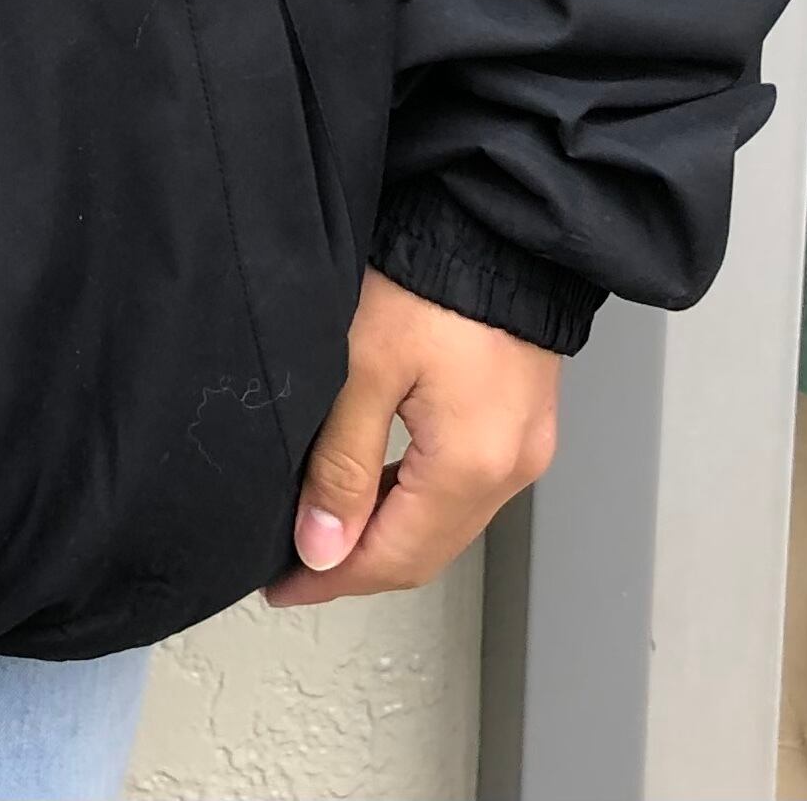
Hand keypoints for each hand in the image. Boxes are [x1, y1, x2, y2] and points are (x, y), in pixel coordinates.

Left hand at [264, 266, 558, 605]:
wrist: (492, 219)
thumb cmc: (427, 278)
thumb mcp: (362, 366)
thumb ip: (341, 463)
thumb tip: (321, 547)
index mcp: (473, 465)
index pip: (395, 557)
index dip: (332, 578)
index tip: (283, 587)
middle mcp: (511, 467)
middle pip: (426, 548)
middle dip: (356, 564)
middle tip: (294, 566)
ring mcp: (523, 444)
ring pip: (446, 520)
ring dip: (386, 531)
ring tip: (323, 528)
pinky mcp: (521, 417)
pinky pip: (463, 484)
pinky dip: (415, 497)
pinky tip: (374, 484)